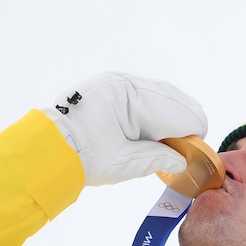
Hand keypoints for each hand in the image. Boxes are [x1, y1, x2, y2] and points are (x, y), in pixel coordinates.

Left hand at [43, 72, 207, 185]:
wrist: (49, 150)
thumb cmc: (85, 158)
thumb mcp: (127, 163)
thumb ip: (160, 158)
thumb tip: (183, 159)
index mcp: (130, 98)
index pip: (177, 110)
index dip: (193, 132)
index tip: (197, 153)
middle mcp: (125, 83)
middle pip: (172, 98)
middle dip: (183, 123)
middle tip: (187, 150)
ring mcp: (117, 82)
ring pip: (160, 94)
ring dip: (170, 118)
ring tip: (171, 144)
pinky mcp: (112, 87)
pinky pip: (145, 95)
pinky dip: (155, 113)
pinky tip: (155, 132)